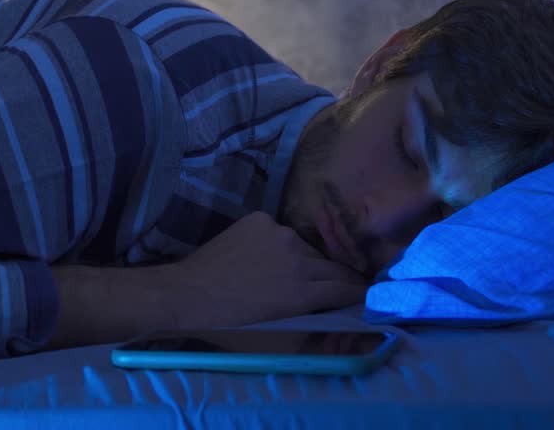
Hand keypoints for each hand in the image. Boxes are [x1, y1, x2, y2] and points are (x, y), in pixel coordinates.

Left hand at [162, 212, 368, 328]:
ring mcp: (279, 233)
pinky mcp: (261, 219)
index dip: (357, 293)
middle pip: (333, 267)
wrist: (189, 293)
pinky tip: (263, 257)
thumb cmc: (231, 324)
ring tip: (292, 273)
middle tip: (342, 285)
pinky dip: (279, 245)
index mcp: (302, 291)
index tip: (363, 296)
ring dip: (307, 260)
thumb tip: (338, 313)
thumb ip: (312, 321)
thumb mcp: (278, 334)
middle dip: (340, 278)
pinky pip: (281, 233)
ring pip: (307, 248)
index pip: (346, 288)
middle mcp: (297, 257)